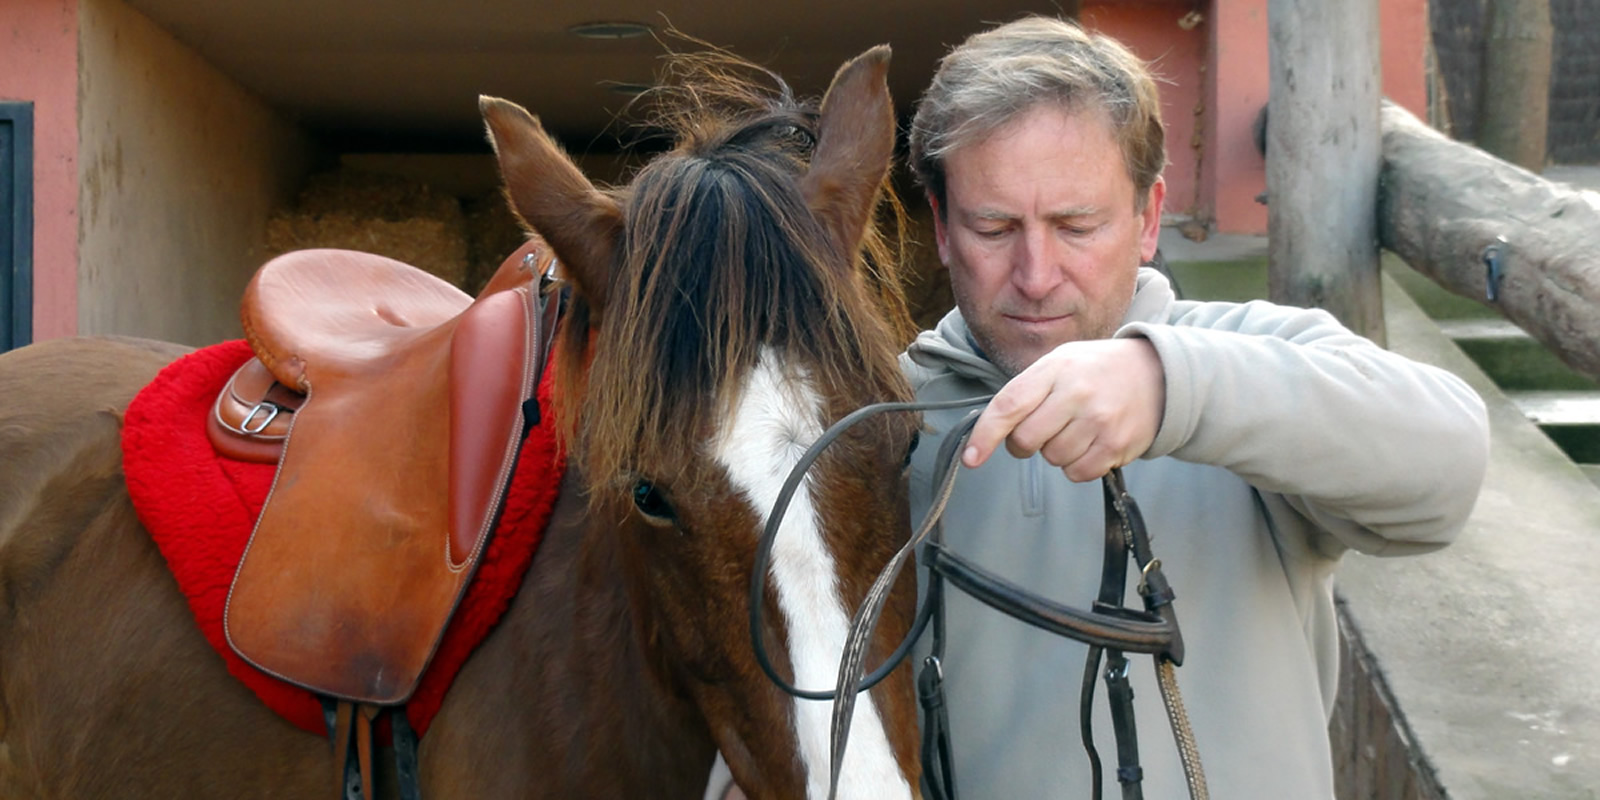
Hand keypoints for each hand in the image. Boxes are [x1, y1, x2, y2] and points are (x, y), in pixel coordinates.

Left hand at [962, 338, 1165, 481]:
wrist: (1158, 373)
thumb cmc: (1095, 370)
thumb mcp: (1060, 362)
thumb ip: (1027, 391)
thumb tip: (991, 430)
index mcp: (1055, 368)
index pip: (1009, 405)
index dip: (985, 435)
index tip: (971, 458)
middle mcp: (1076, 393)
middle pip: (1026, 440)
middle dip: (1024, 443)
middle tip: (1043, 428)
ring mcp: (1099, 420)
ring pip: (1052, 458)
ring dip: (1056, 451)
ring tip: (1077, 428)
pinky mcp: (1117, 445)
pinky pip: (1077, 473)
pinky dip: (1077, 466)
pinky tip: (1091, 443)